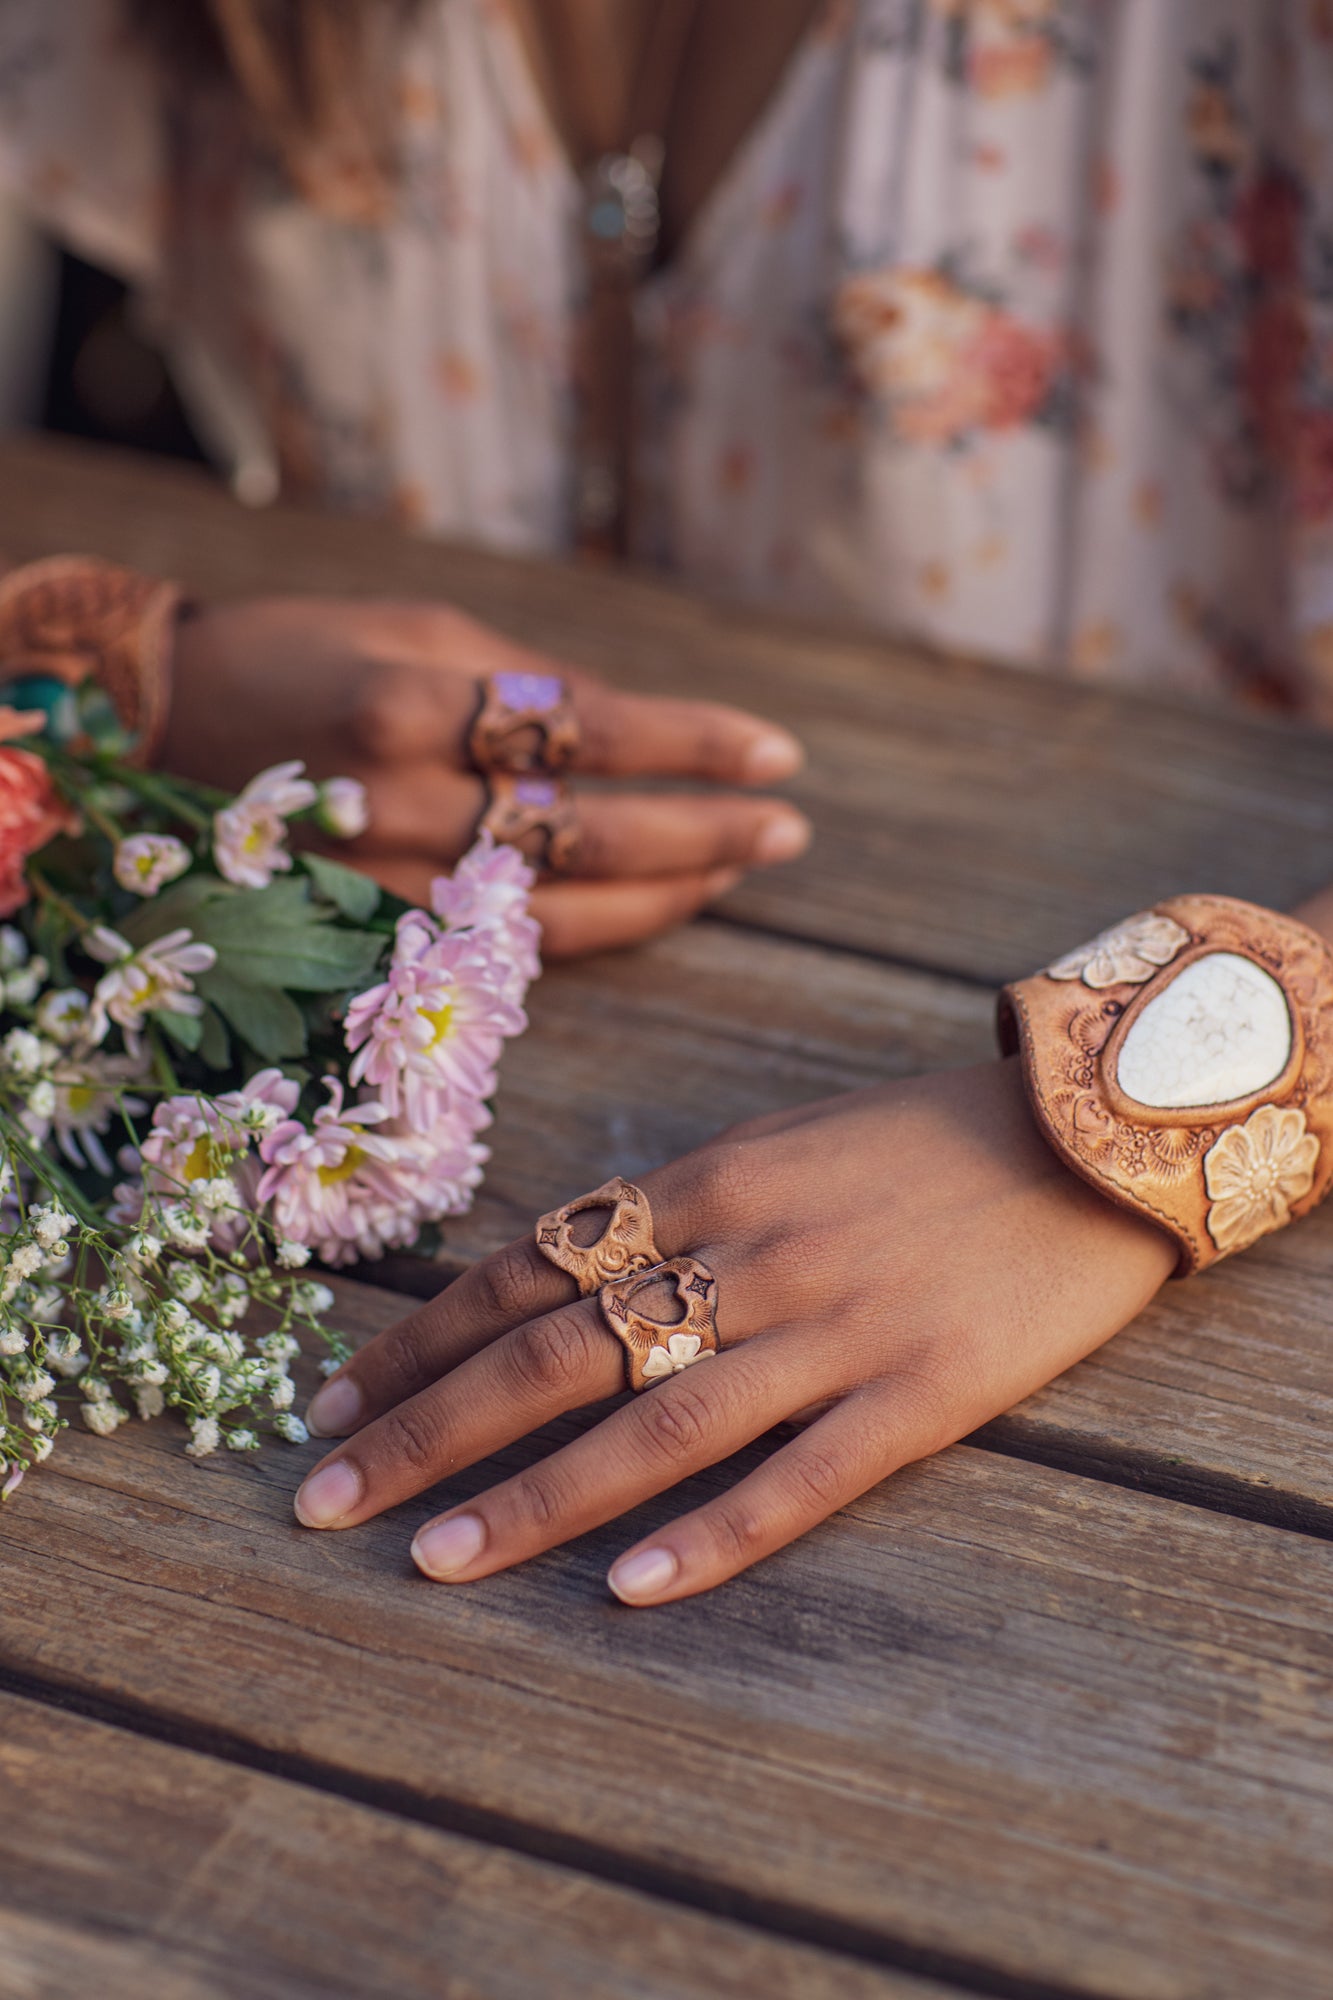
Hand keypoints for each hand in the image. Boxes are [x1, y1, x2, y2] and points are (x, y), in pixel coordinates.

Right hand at [161, 596, 807, 957]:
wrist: (163, 730)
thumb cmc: (299, 656)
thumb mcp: (413, 628)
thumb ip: (523, 679)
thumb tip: (637, 724)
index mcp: (411, 705)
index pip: (591, 729)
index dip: (695, 745)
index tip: (779, 752)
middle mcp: (400, 803)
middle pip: (591, 832)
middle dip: (705, 833)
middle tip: (788, 829)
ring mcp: (388, 883)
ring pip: (561, 907)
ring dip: (667, 891)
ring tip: (742, 865)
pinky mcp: (379, 932)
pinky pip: (512, 943)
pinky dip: (596, 926)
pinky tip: (658, 904)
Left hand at [291, 1062, 1174, 1603]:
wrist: (1089, 1132)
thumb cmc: (918, 1139)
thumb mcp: (775, 1141)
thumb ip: (666, 1207)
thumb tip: (547, 1271)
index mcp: (703, 1181)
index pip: (522, 1270)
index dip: (417, 1343)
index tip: (329, 1403)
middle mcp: (747, 1254)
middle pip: (554, 1354)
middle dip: (425, 1432)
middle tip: (322, 1500)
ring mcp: (833, 1328)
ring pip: (653, 1426)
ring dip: (532, 1500)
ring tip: (432, 1564)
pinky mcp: (922, 1394)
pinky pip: (799, 1477)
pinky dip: (713, 1537)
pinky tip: (635, 1592)